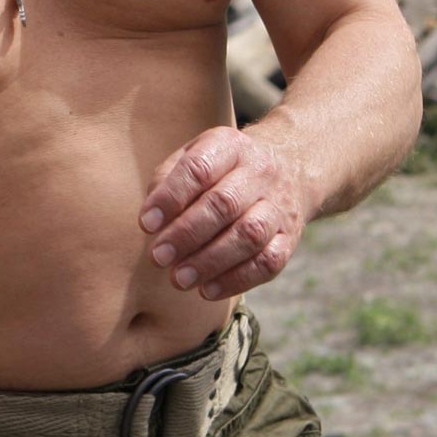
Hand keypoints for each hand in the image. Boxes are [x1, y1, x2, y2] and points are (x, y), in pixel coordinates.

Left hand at [140, 126, 308, 301]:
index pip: (199, 168)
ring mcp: (279, 206)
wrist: (290, 168)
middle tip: (158, 257)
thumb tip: (151, 220)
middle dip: (187, 234)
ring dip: (210, 261)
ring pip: (249, 235)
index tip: (146, 224)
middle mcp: (260, 172)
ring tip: (179, 279)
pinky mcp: (289, 238)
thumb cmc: (222, 170)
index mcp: (230, 146)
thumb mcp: (194, 156)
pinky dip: (236, 280)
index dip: (171, 197)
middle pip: (225, 203)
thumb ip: (168, 182)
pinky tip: (207, 290)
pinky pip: (268, 262)